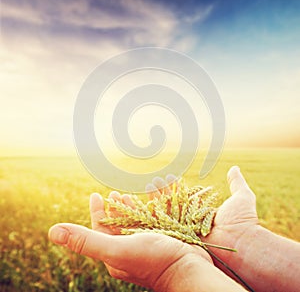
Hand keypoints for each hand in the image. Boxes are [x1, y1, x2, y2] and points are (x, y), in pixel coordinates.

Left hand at [48, 192, 212, 290]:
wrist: (190, 269)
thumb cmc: (153, 259)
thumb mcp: (116, 249)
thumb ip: (86, 240)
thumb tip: (53, 232)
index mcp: (114, 255)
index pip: (99, 231)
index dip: (96, 212)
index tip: (96, 195)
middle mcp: (128, 251)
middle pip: (116, 226)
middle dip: (114, 208)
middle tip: (114, 193)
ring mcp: (145, 246)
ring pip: (134, 224)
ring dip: (130, 209)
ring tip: (128, 196)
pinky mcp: (161, 241)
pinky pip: (150, 223)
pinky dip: (147, 211)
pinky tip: (150, 201)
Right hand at [146, 166, 257, 265]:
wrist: (242, 245)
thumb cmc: (243, 221)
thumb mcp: (242, 197)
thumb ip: (237, 183)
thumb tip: (234, 168)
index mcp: (203, 213)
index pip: (185, 198)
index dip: (175, 187)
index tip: (167, 176)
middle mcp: (192, 222)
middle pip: (172, 205)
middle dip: (162, 193)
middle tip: (153, 181)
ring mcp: (186, 231)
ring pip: (166, 213)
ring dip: (155, 200)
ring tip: (148, 186)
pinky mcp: (180, 238)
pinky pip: (164, 226)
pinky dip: (153, 215)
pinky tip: (145, 203)